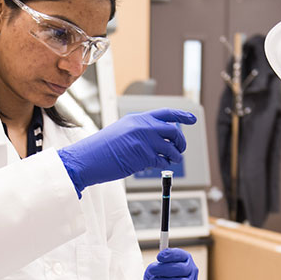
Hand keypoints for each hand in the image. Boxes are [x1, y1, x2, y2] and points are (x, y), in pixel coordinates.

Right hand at [58, 109, 195, 195]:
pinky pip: (163, 161)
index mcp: (137, 119)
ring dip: (176, 156)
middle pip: (173, 131)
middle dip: (181, 141)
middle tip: (180, 148)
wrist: (88, 158)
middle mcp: (143, 126)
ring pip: (171, 148)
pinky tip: (160, 165)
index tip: (192, 118)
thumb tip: (160, 138)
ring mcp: (144, 141)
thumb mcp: (122, 132)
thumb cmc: (102, 149)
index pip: (166, 114)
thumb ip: (141, 132)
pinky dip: (164, 165)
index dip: (182, 116)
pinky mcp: (143, 155)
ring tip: (173, 160)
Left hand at [137, 248, 198, 279]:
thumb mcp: (154, 269)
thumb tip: (157, 268)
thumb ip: (156, 267)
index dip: (170, 255)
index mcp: (184, 258)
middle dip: (164, 269)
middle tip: (152, 271)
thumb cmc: (158, 277)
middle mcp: (191, 269)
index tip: (158, 257)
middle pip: (181, 268)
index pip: (180, 254)